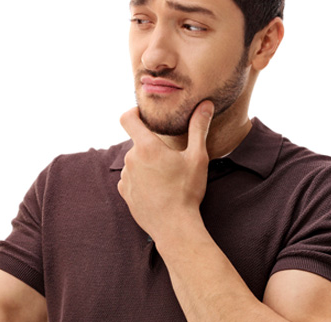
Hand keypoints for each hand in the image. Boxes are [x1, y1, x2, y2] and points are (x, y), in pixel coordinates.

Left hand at [118, 101, 213, 240]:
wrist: (174, 227)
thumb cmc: (187, 191)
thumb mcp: (198, 157)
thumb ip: (198, 128)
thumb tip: (205, 104)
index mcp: (146, 146)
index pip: (127, 118)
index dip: (134, 112)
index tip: (143, 114)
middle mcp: (131, 159)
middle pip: (138, 142)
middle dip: (152, 145)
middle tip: (171, 158)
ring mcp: (126, 177)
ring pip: (135, 161)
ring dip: (147, 164)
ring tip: (167, 177)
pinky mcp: (124, 192)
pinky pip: (131, 178)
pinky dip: (142, 179)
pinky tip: (158, 189)